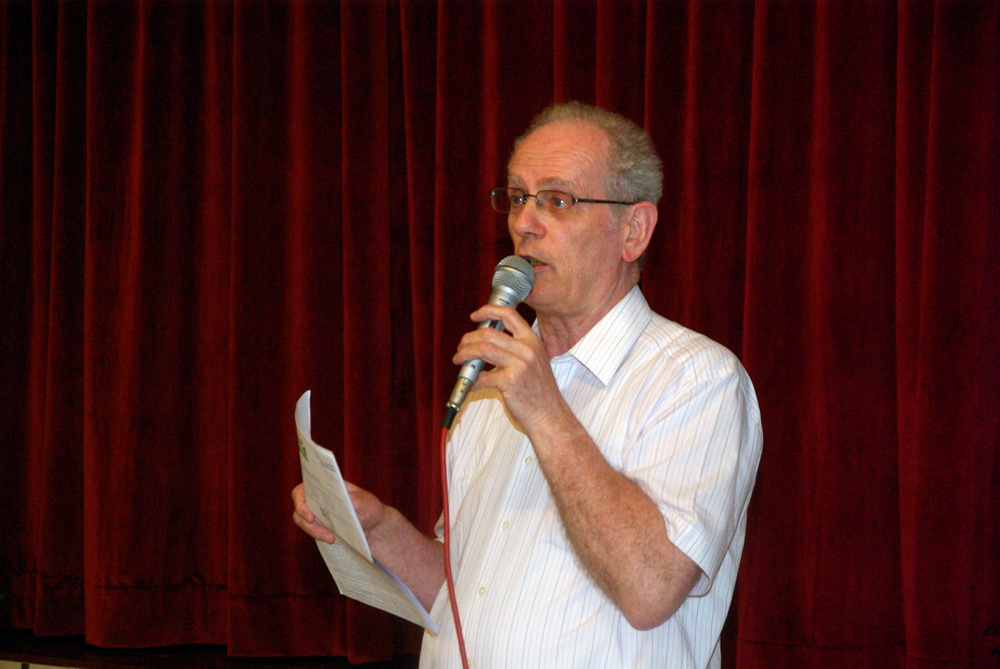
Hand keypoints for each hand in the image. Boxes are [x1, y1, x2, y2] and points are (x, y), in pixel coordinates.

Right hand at [292, 480, 390, 544]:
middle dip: (306, 520)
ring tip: (331, 538)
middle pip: (299, 506)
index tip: (310, 516)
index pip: (304, 488)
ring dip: (314, 531)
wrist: (374, 526)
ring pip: (303, 521)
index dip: (300, 501)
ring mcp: (317, 512)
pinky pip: (311, 531)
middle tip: (317, 527)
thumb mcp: (364, 502)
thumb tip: (339, 501)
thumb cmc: (368, 508)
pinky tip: (333, 540)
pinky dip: (319, 536)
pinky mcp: (319, 526)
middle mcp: (318, 497)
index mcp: (325, 485)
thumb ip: (351, 500)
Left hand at [452, 304, 563, 429]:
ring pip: (482, 349)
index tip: (475, 316)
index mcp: (532, 340)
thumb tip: (487, 340)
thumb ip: (516, 348)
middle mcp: (527, 349)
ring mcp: (519, 365)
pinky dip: (471, 380)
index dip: (488, 311)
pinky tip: (471, 383)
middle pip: (488, 333)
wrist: (548, 414)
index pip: (509, 314)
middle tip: (461, 347)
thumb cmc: (539, 391)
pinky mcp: (510, 382)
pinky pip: (481, 376)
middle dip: (468, 339)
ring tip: (459, 360)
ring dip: (465, 354)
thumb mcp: (534, 361)